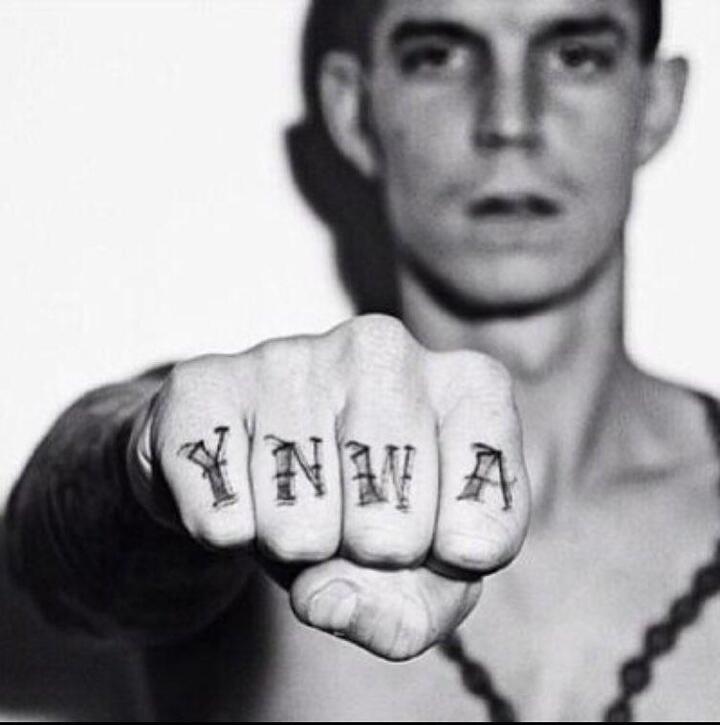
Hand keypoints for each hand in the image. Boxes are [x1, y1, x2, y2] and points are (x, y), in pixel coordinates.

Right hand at [127, 315, 530, 659]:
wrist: (256, 470)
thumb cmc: (357, 515)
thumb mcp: (417, 576)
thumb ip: (408, 613)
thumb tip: (330, 598)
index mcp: (466, 385)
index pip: (485, 531)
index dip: (446, 565)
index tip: (429, 537)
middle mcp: (383, 347)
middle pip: (392, 532)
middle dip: (360, 558)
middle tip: (344, 515)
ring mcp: (290, 355)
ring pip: (300, 530)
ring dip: (291, 546)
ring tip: (291, 496)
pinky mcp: (203, 384)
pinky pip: (222, 520)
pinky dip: (227, 534)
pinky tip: (238, 484)